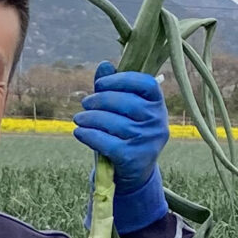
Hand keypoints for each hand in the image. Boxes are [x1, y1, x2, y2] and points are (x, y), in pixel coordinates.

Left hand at [73, 63, 169, 193]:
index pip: (145, 83)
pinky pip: (105, 142)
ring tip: (79, 119)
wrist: (135, 172)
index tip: (100, 84)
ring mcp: (146, 140)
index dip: (120, 79)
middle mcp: (157, 121)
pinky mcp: (132, 158)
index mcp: (158, 104)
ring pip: (113, 122)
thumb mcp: (125, 110)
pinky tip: (79, 132)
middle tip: (85, 103)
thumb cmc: (127, 133)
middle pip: (126, 102)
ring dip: (89, 118)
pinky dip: (88, 135)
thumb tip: (104, 65)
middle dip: (99, 100)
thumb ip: (115, 88)